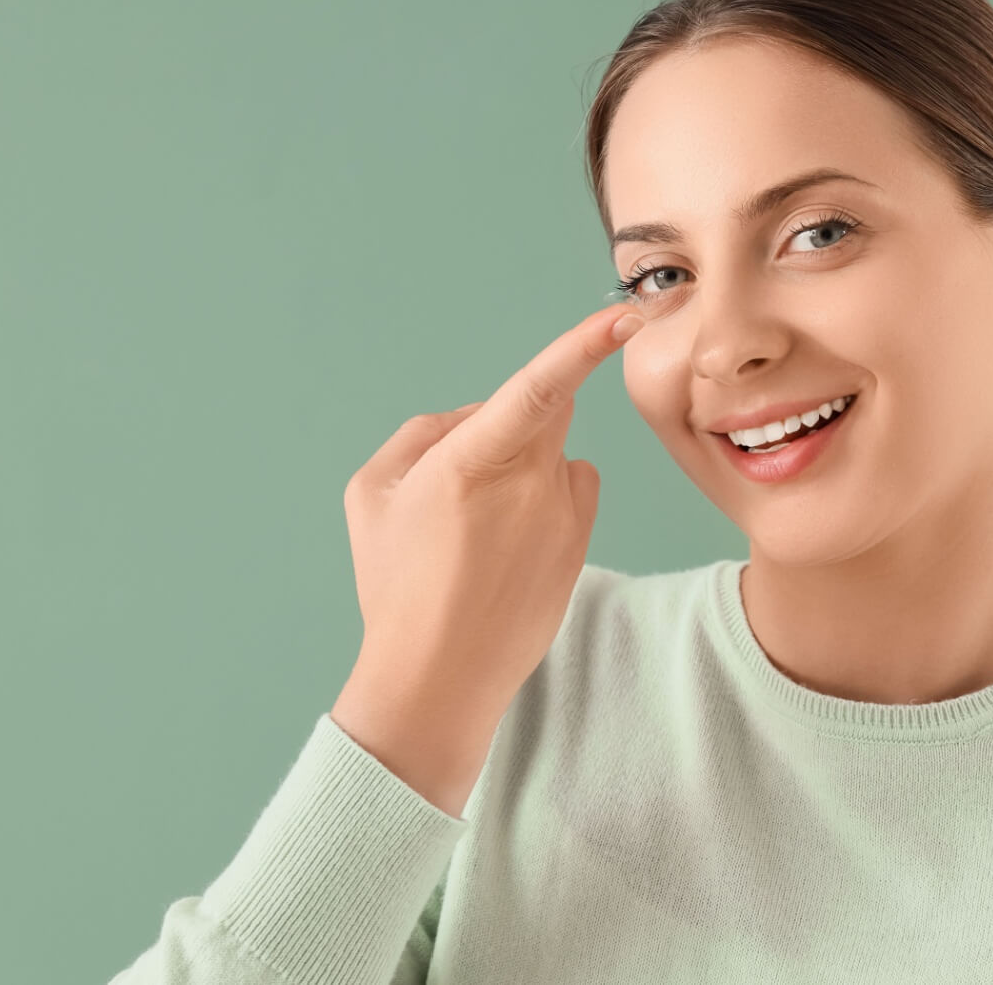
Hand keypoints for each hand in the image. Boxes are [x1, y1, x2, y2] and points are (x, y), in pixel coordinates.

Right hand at [337, 305, 643, 738]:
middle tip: (467, 482)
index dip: (580, 346)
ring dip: (528, 468)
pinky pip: (573, 490)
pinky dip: (548, 500)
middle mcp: (527, 483)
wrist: (440, 675)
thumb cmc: (397, 583)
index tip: (621, 316)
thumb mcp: (371, 493)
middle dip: (516, 422)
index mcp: (468, 463)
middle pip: (548, 410)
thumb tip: (474, 415)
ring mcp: (561, 515)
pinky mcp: (580, 542)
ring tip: (482, 532)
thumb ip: (423, 432)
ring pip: (556, 454)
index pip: (535, 389)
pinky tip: (511, 547)